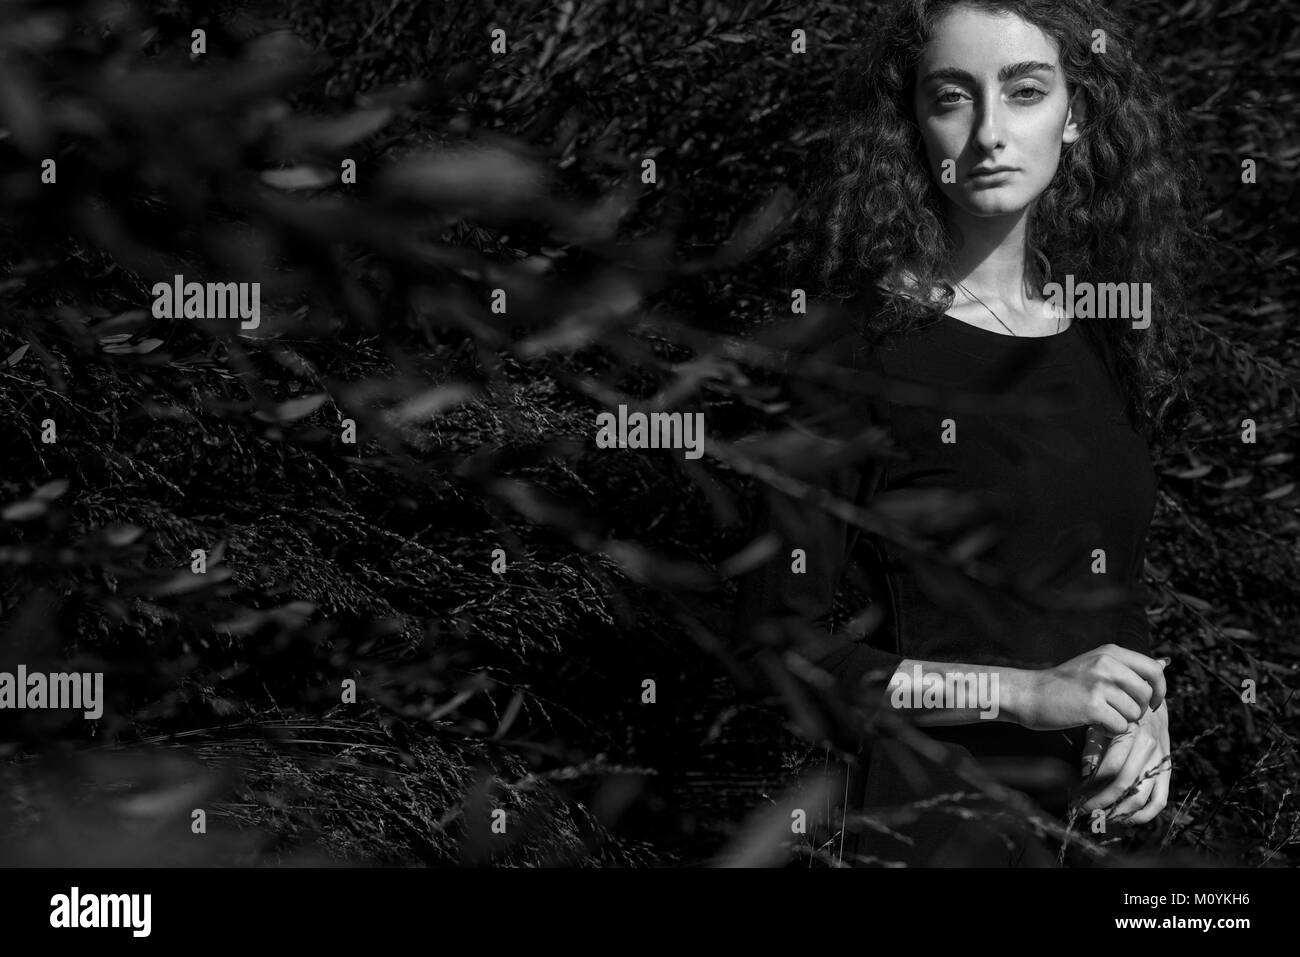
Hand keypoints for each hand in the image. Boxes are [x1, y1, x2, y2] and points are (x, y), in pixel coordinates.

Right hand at [1014, 644, 1167, 734]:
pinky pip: (1120, 726)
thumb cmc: (1063, 684)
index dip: (1159, 690)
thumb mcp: (1096, 665)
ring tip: (1102, 717)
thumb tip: (1165, 663)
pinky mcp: (1091, 705)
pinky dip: (1110, 731)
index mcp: (1110, 652)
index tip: (1150, 702)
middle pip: (1146, 694)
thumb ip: (1129, 667)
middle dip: (1138, 709)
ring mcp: (1098, 684)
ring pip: (1134, 713)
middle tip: (1119, 712)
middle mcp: (1106, 663)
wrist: (1029, 694)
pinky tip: (1094, 724)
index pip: (1154, 670)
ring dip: (1122, 721)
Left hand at [1077, 699, 1170, 823]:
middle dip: (1101, 804)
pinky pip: (1160, 799)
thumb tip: (1084, 778)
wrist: (1148, 700)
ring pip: (1142, 797)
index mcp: (1129, 733)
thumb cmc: (1116, 714)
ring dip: (1120, 813)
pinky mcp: (1167, 769)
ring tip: (1101, 818)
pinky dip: (1143, 814)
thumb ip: (1092, 750)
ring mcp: (1160, 760)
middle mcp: (1148, 747)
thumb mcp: (1100, 723)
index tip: (1076, 800)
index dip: (1092, 790)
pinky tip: (1125, 819)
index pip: (1109, 770)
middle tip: (1083, 812)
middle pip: (1124, 785)